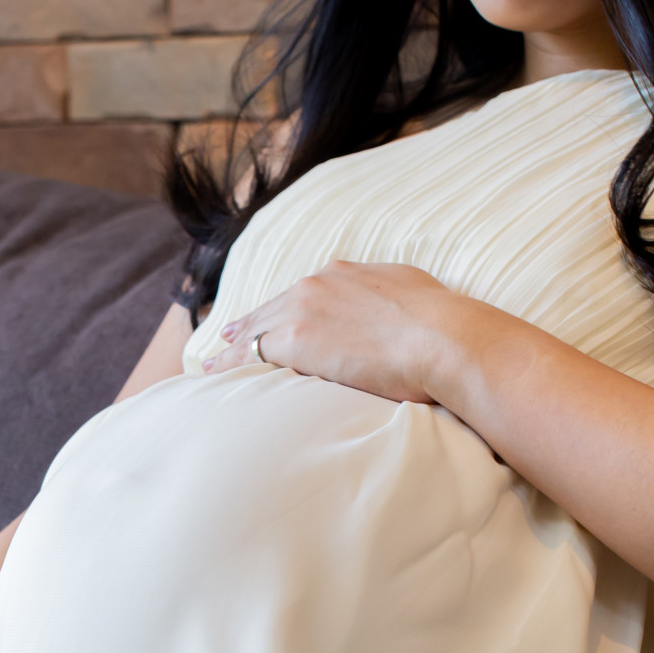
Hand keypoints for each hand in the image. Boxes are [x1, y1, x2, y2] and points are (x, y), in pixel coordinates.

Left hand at [203, 260, 527, 404]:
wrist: (443, 338)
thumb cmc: (441, 322)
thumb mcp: (409, 289)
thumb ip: (384, 292)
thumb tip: (386, 301)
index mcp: (343, 274)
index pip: (300, 293)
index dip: (282, 309)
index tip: (268, 320)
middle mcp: (315, 285)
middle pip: (269, 309)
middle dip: (246, 325)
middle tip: (224, 340)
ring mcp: (301, 311)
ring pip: (253, 331)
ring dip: (231, 350)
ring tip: (210, 367)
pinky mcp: (294, 342)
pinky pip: (250, 356)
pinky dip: (230, 367)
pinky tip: (215, 377)